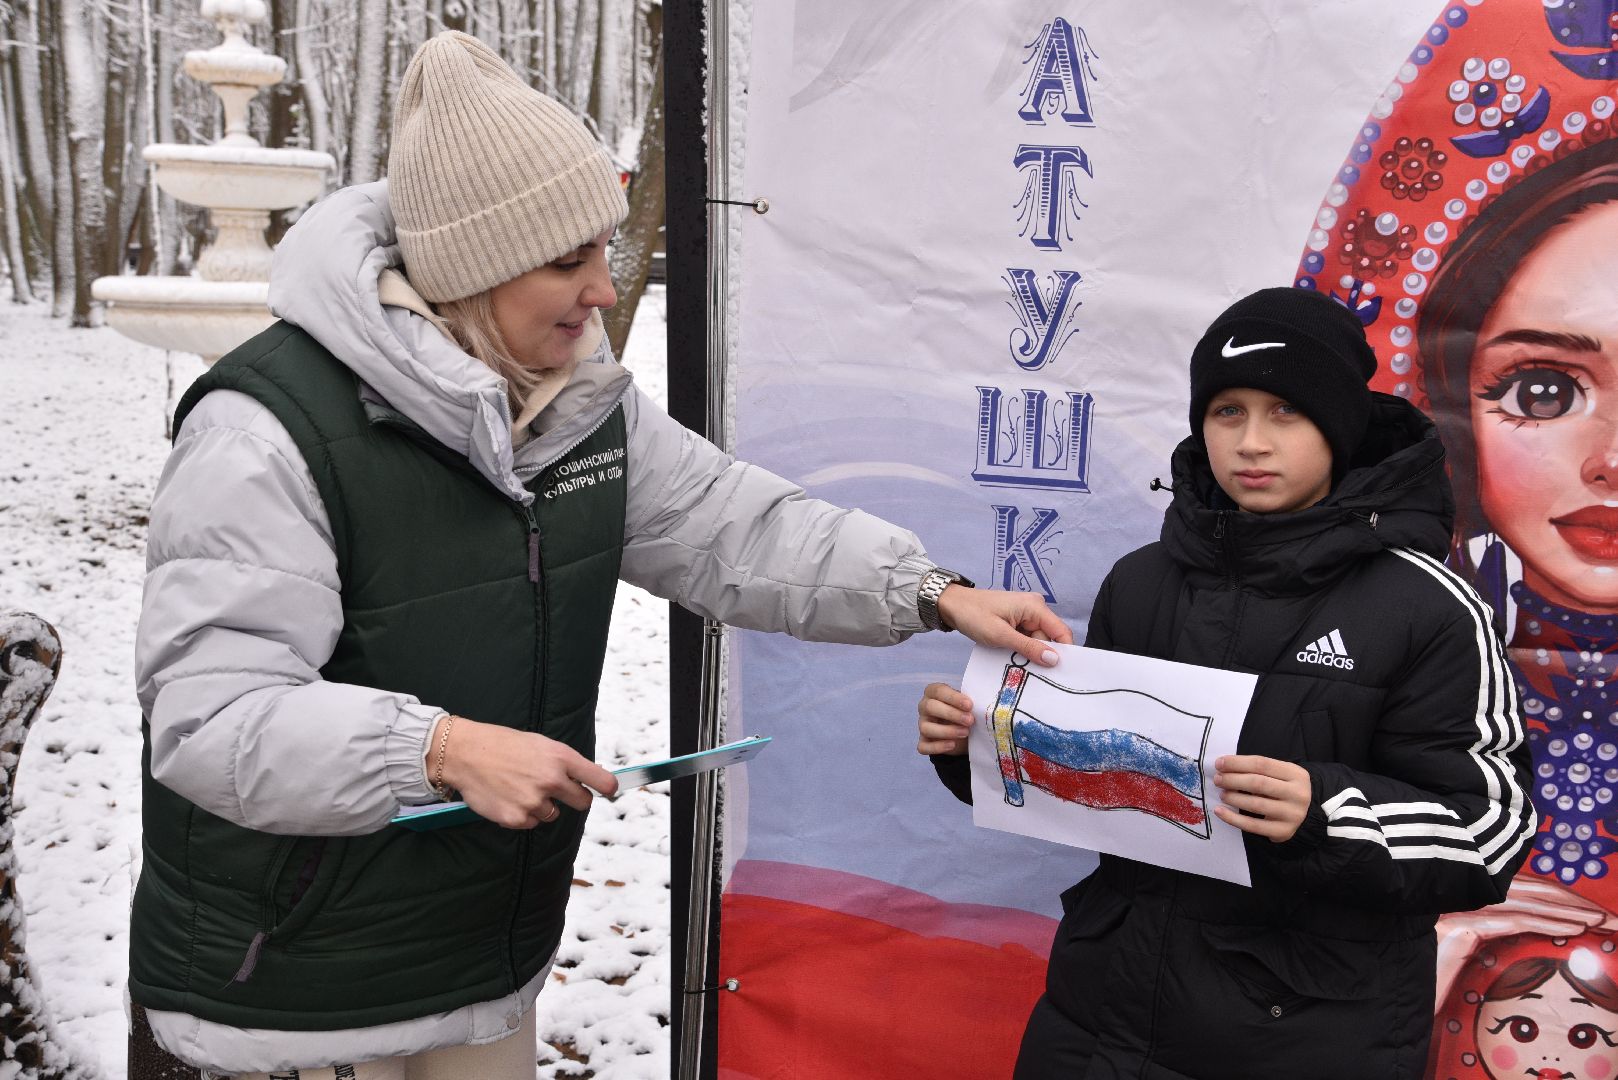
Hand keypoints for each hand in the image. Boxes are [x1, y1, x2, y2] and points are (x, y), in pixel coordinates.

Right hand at [434, 716, 619, 828]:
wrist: (466, 754)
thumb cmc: (503, 745)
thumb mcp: (541, 744)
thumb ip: (564, 763)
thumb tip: (587, 777)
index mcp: (561, 758)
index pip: (600, 780)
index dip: (608, 788)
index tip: (609, 791)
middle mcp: (551, 780)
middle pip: (582, 803)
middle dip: (575, 799)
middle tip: (556, 791)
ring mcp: (534, 801)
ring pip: (553, 814)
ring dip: (542, 806)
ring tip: (520, 788)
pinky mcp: (517, 818)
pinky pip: (531, 823)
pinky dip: (522, 815)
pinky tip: (507, 797)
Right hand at [917, 682, 974, 755]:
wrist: (965, 732)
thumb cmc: (965, 711)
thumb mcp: (967, 704)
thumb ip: (969, 702)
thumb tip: (979, 705)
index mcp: (933, 692)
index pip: (938, 691)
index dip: (953, 698)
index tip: (969, 705)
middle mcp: (924, 707)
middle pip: (930, 707)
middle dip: (951, 714)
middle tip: (970, 720)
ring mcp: (922, 725)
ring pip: (926, 728)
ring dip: (947, 731)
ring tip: (965, 732)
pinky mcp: (923, 742)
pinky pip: (924, 746)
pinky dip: (938, 747)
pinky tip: (952, 745)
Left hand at [936, 585, 1072, 666]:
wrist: (951, 605)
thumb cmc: (973, 615)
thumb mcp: (1001, 635)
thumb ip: (1028, 647)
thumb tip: (1055, 660)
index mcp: (1035, 607)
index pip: (1061, 632)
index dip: (1064, 652)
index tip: (1060, 674)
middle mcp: (1035, 607)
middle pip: (1049, 638)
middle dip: (1041, 655)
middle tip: (1031, 674)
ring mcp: (1026, 613)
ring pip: (1037, 640)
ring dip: (1029, 653)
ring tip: (1017, 665)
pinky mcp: (1017, 619)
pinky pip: (1027, 637)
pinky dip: (1021, 648)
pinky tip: (1012, 657)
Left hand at [1211, 755, 1310, 841]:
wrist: (1304, 815)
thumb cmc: (1284, 789)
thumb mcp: (1280, 774)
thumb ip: (1258, 769)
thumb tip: (1224, 766)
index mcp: (1296, 774)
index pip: (1262, 764)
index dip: (1238, 763)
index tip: (1219, 763)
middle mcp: (1298, 794)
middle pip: (1258, 783)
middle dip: (1233, 780)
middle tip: (1218, 779)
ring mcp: (1292, 814)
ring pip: (1256, 804)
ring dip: (1233, 798)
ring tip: (1222, 793)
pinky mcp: (1283, 831)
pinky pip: (1253, 825)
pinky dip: (1233, 818)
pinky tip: (1219, 811)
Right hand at [1433, 875, 1617, 1007]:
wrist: (1395, 991)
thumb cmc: (1428, 972)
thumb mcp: (1464, 947)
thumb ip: (1488, 929)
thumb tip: (1531, 924)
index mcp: (1462, 897)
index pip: (1519, 888)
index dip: (1557, 896)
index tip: (1588, 909)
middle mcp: (1460, 897)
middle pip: (1526, 890)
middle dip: (1570, 901)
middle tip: (1606, 915)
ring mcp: (1457, 909)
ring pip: (1523, 903)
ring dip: (1567, 911)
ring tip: (1599, 920)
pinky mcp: (1460, 927)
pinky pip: (1513, 921)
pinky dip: (1548, 923)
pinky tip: (1573, 928)